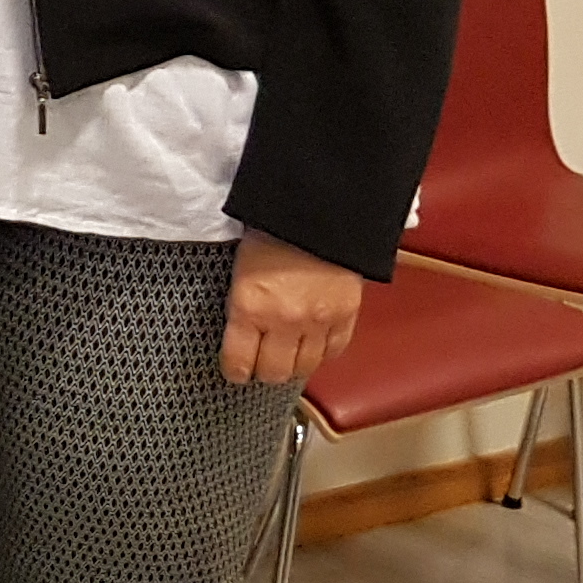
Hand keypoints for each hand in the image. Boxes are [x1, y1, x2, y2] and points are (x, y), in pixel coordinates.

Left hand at [222, 230, 361, 387]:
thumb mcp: (240, 269)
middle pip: (274, 372)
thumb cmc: (272, 232)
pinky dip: (323, 351)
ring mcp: (318, 320)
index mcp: (250, 306)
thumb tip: (240, 335)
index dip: (235, 371)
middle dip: (264, 371)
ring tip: (288, 353)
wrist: (318, 210)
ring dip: (294, 363)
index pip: (238, 362)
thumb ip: (241, 306)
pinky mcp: (347, 315)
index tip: (235, 370)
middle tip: (261, 362)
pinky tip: (313, 342)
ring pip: (305, 367)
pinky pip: (334, 351)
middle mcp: (284, 320)